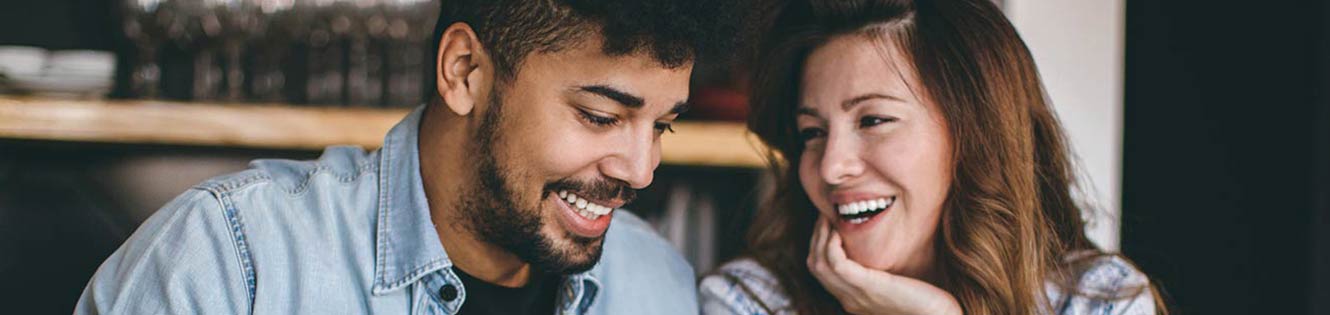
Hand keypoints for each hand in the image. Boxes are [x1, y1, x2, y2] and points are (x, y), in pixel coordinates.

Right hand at [806, 216, 961, 314]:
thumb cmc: (926, 300)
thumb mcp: (896, 284)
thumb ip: (881, 271)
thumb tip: (879, 246)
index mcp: (853, 299)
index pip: (822, 271)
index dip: (819, 244)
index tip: (828, 223)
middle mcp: (849, 299)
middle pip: (815, 265)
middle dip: (816, 236)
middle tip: (824, 214)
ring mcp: (856, 295)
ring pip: (820, 264)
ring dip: (820, 236)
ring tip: (828, 217)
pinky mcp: (868, 287)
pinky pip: (836, 264)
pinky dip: (832, 244)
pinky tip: (839, 231)